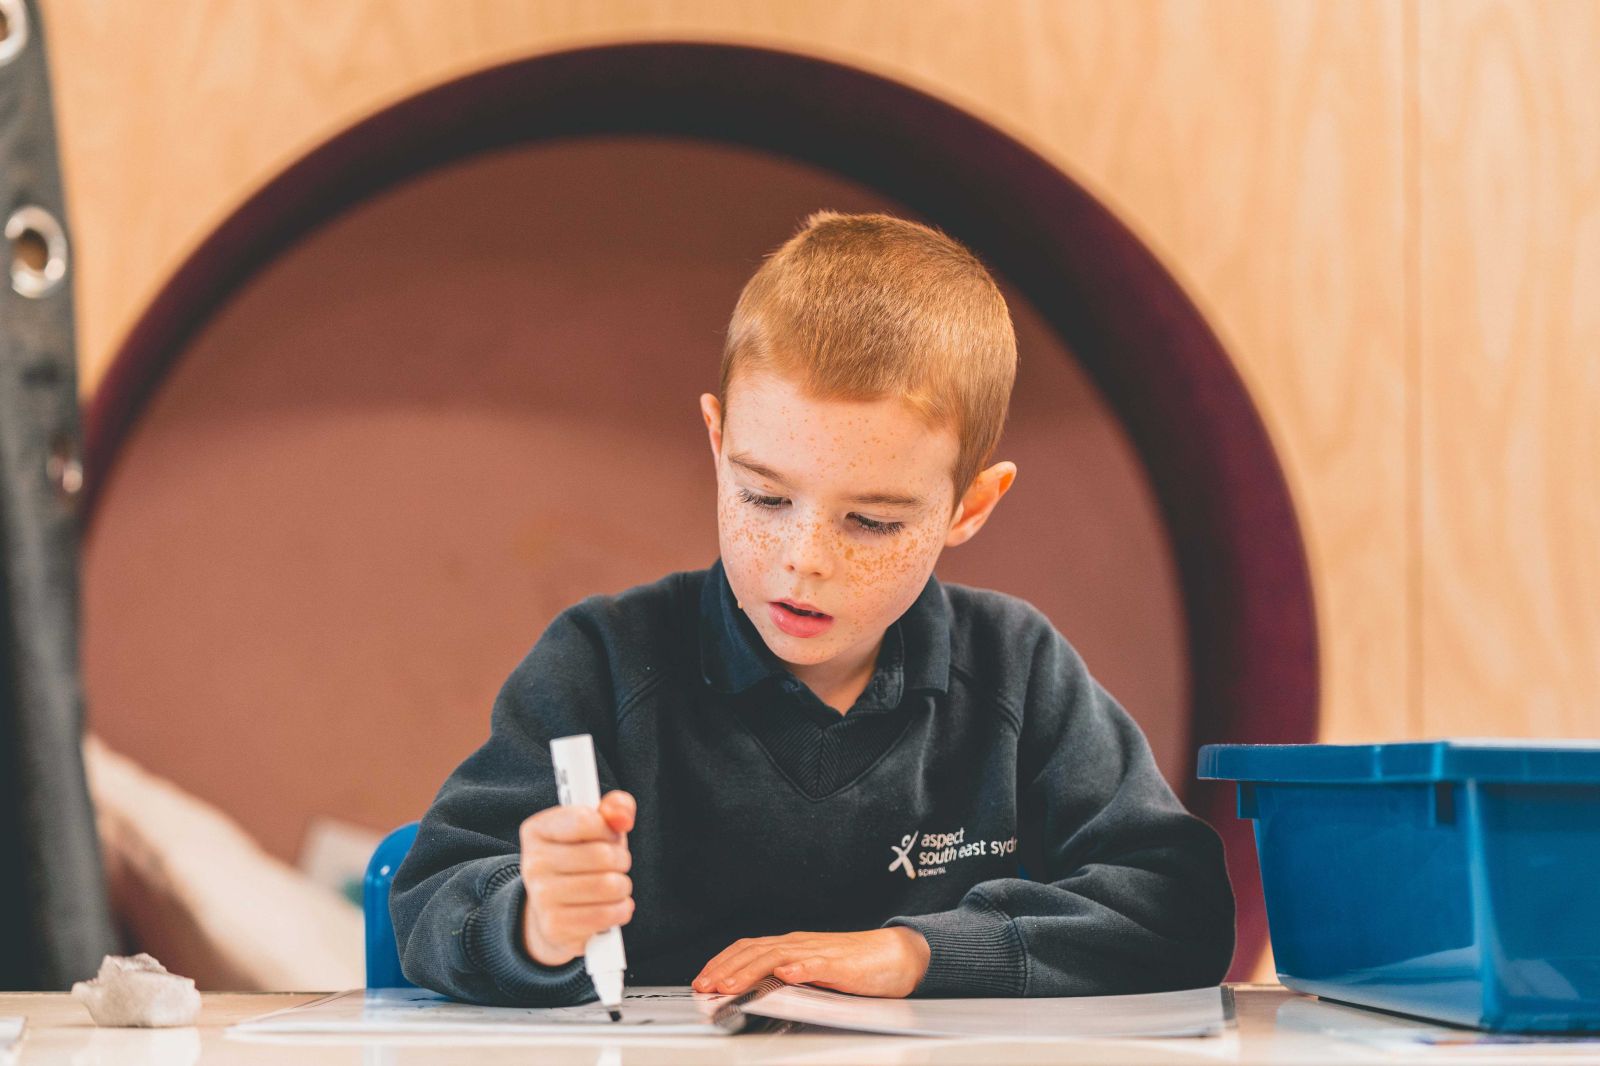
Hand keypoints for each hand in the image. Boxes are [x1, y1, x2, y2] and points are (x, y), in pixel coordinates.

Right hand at [519, 789, 635, 966]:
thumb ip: (615, 808)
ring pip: (609, 885)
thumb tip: (622, 817)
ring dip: (623, 887)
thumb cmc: (581, 861)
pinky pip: (607, 914)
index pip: (585, 820)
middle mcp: (533, 863)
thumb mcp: (597, 827)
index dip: (608, 829)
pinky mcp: (555, 927)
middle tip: (615, 865)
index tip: (608, 836)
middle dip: (621, 860)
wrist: (553, 913)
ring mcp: (541, 897)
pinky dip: (620, 910)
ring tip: (612, 886)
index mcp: (537, 830)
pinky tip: (611, 907)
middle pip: (602, 855)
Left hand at [692, 927, 930, 998]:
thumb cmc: (854, 965)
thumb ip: (786, 976)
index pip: (748, 948)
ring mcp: (818, 953)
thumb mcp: (811, 971)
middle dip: (726, 968)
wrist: (893, 955)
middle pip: (754, 951)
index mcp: (791, 947)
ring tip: (731, 986)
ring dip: (750, 970)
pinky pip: (817, 964)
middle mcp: (799, 945)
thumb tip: (754, 988)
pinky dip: (800, 968)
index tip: (703, 979)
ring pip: (777, 956)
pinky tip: (787, 975)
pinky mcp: (840, 964)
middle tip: (705, 985)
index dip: (723, 962)